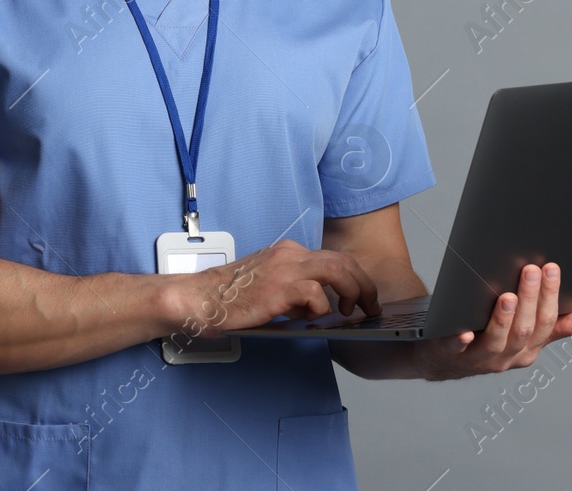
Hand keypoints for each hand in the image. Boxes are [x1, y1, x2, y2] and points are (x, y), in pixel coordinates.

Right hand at [167, 238, 380, 338]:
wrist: (201, 298)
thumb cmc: (230, 298)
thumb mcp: (268, 286)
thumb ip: (294, 291)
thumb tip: (318, 309)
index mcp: (288, 252)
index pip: (333, 257)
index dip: (355, 277)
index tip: (362, 296)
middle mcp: (289, 254)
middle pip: (342, 261)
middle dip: (364, 284)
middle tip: (370, 305)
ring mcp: (284, 269)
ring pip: (336, 270)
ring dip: (352, 292)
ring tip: (352, 311)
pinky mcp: (278, 288)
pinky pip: (314, 294)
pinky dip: (319, 308)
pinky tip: (309, 318)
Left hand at [416, 262, 571, 380]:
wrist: (444, 360)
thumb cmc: (489, 337)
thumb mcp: (526, 333)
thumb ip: (558, 326)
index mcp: (529, 348)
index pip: (546, 322)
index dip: (550, 296)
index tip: (552, 267)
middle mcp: (508, 356)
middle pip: (524, 329)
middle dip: (530, 299)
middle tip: (531, 270)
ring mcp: (480, 358)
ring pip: (497, 340)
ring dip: (503, 319)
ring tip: (507, 296)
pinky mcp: (451, 355)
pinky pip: (458, 350)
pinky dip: (461, 341)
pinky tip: (465, 331)